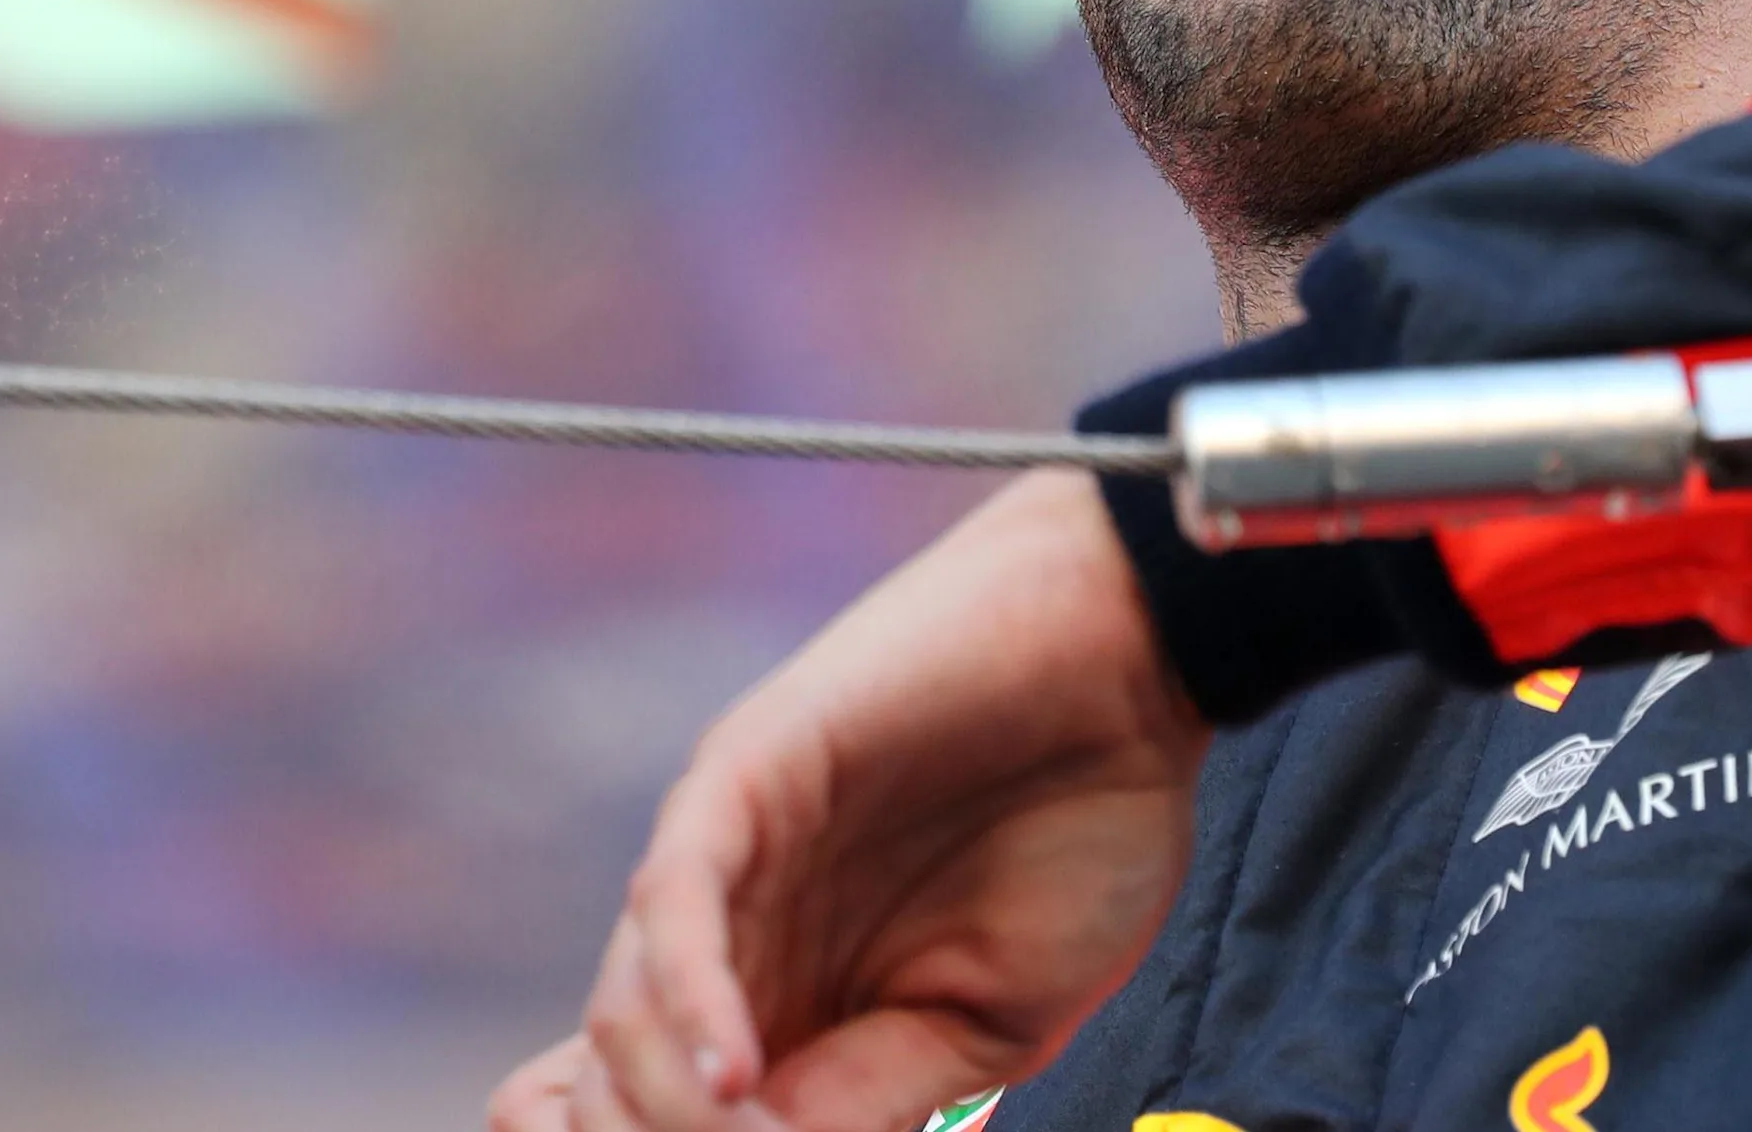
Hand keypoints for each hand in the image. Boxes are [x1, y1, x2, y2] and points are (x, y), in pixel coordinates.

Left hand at [487, 470, 1209, 1131]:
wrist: (1134, 664)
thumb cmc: (1082, 823)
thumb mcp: (989, 1019)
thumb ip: (877, 1092)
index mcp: (781, 1000)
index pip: (654, 1113)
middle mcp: (731, 938)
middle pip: (617, 1087)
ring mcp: (725, 857)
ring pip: (624, 1016)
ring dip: (677, 1116)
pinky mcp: (742, 777)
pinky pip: (673, 904)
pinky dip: (691, 1004)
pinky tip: (736, 1080)